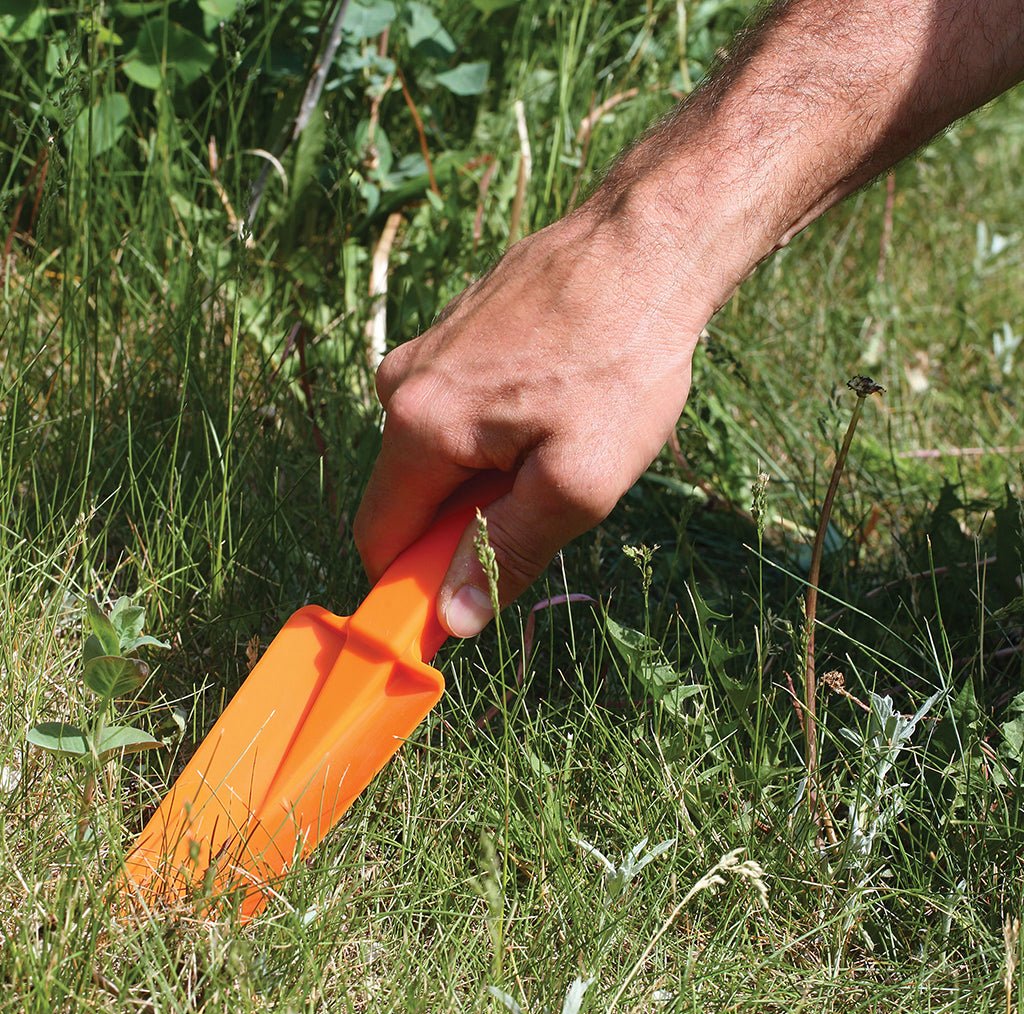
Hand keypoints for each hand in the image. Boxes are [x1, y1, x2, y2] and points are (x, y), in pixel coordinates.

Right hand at [353, 202, 713, 636]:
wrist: (648, 242)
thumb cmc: (620, 362)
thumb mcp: (578, 480)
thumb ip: (507, 551)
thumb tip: (453, 617)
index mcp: (419, 426)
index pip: (379, 536)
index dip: (415, 579)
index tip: (471, 589)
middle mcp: (403, 384)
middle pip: (412, 493)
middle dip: (469, 518)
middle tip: (549, 498)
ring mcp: (429, 349)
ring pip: (443, 450)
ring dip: (491, 470)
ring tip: (564, 436)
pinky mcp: (459, 329)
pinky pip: (462, 407)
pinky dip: (500, 426)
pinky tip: (559, 399)